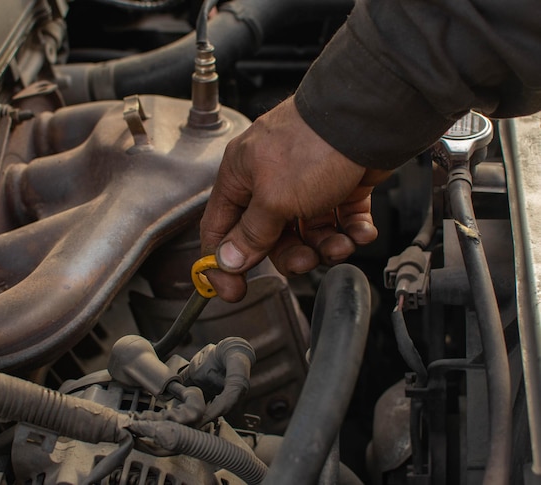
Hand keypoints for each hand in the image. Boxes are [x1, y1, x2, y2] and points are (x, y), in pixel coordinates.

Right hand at [200, 96, 389, 301]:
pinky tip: (359, 230)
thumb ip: (250, 233)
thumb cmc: (315, 144)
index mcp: (242, 176)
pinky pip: (338, 219)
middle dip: (290, 255)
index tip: (233, 291)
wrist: (370, 117)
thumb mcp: (274, 199)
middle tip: (306, 261)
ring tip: (341, 244)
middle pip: (268, 236)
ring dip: (324, 246)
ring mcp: (305, 181)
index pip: (219, 228)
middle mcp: (270, 179)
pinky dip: (349, 230)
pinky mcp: (337, 184)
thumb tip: (227, 259)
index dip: (223, 263)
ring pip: (306, 232)